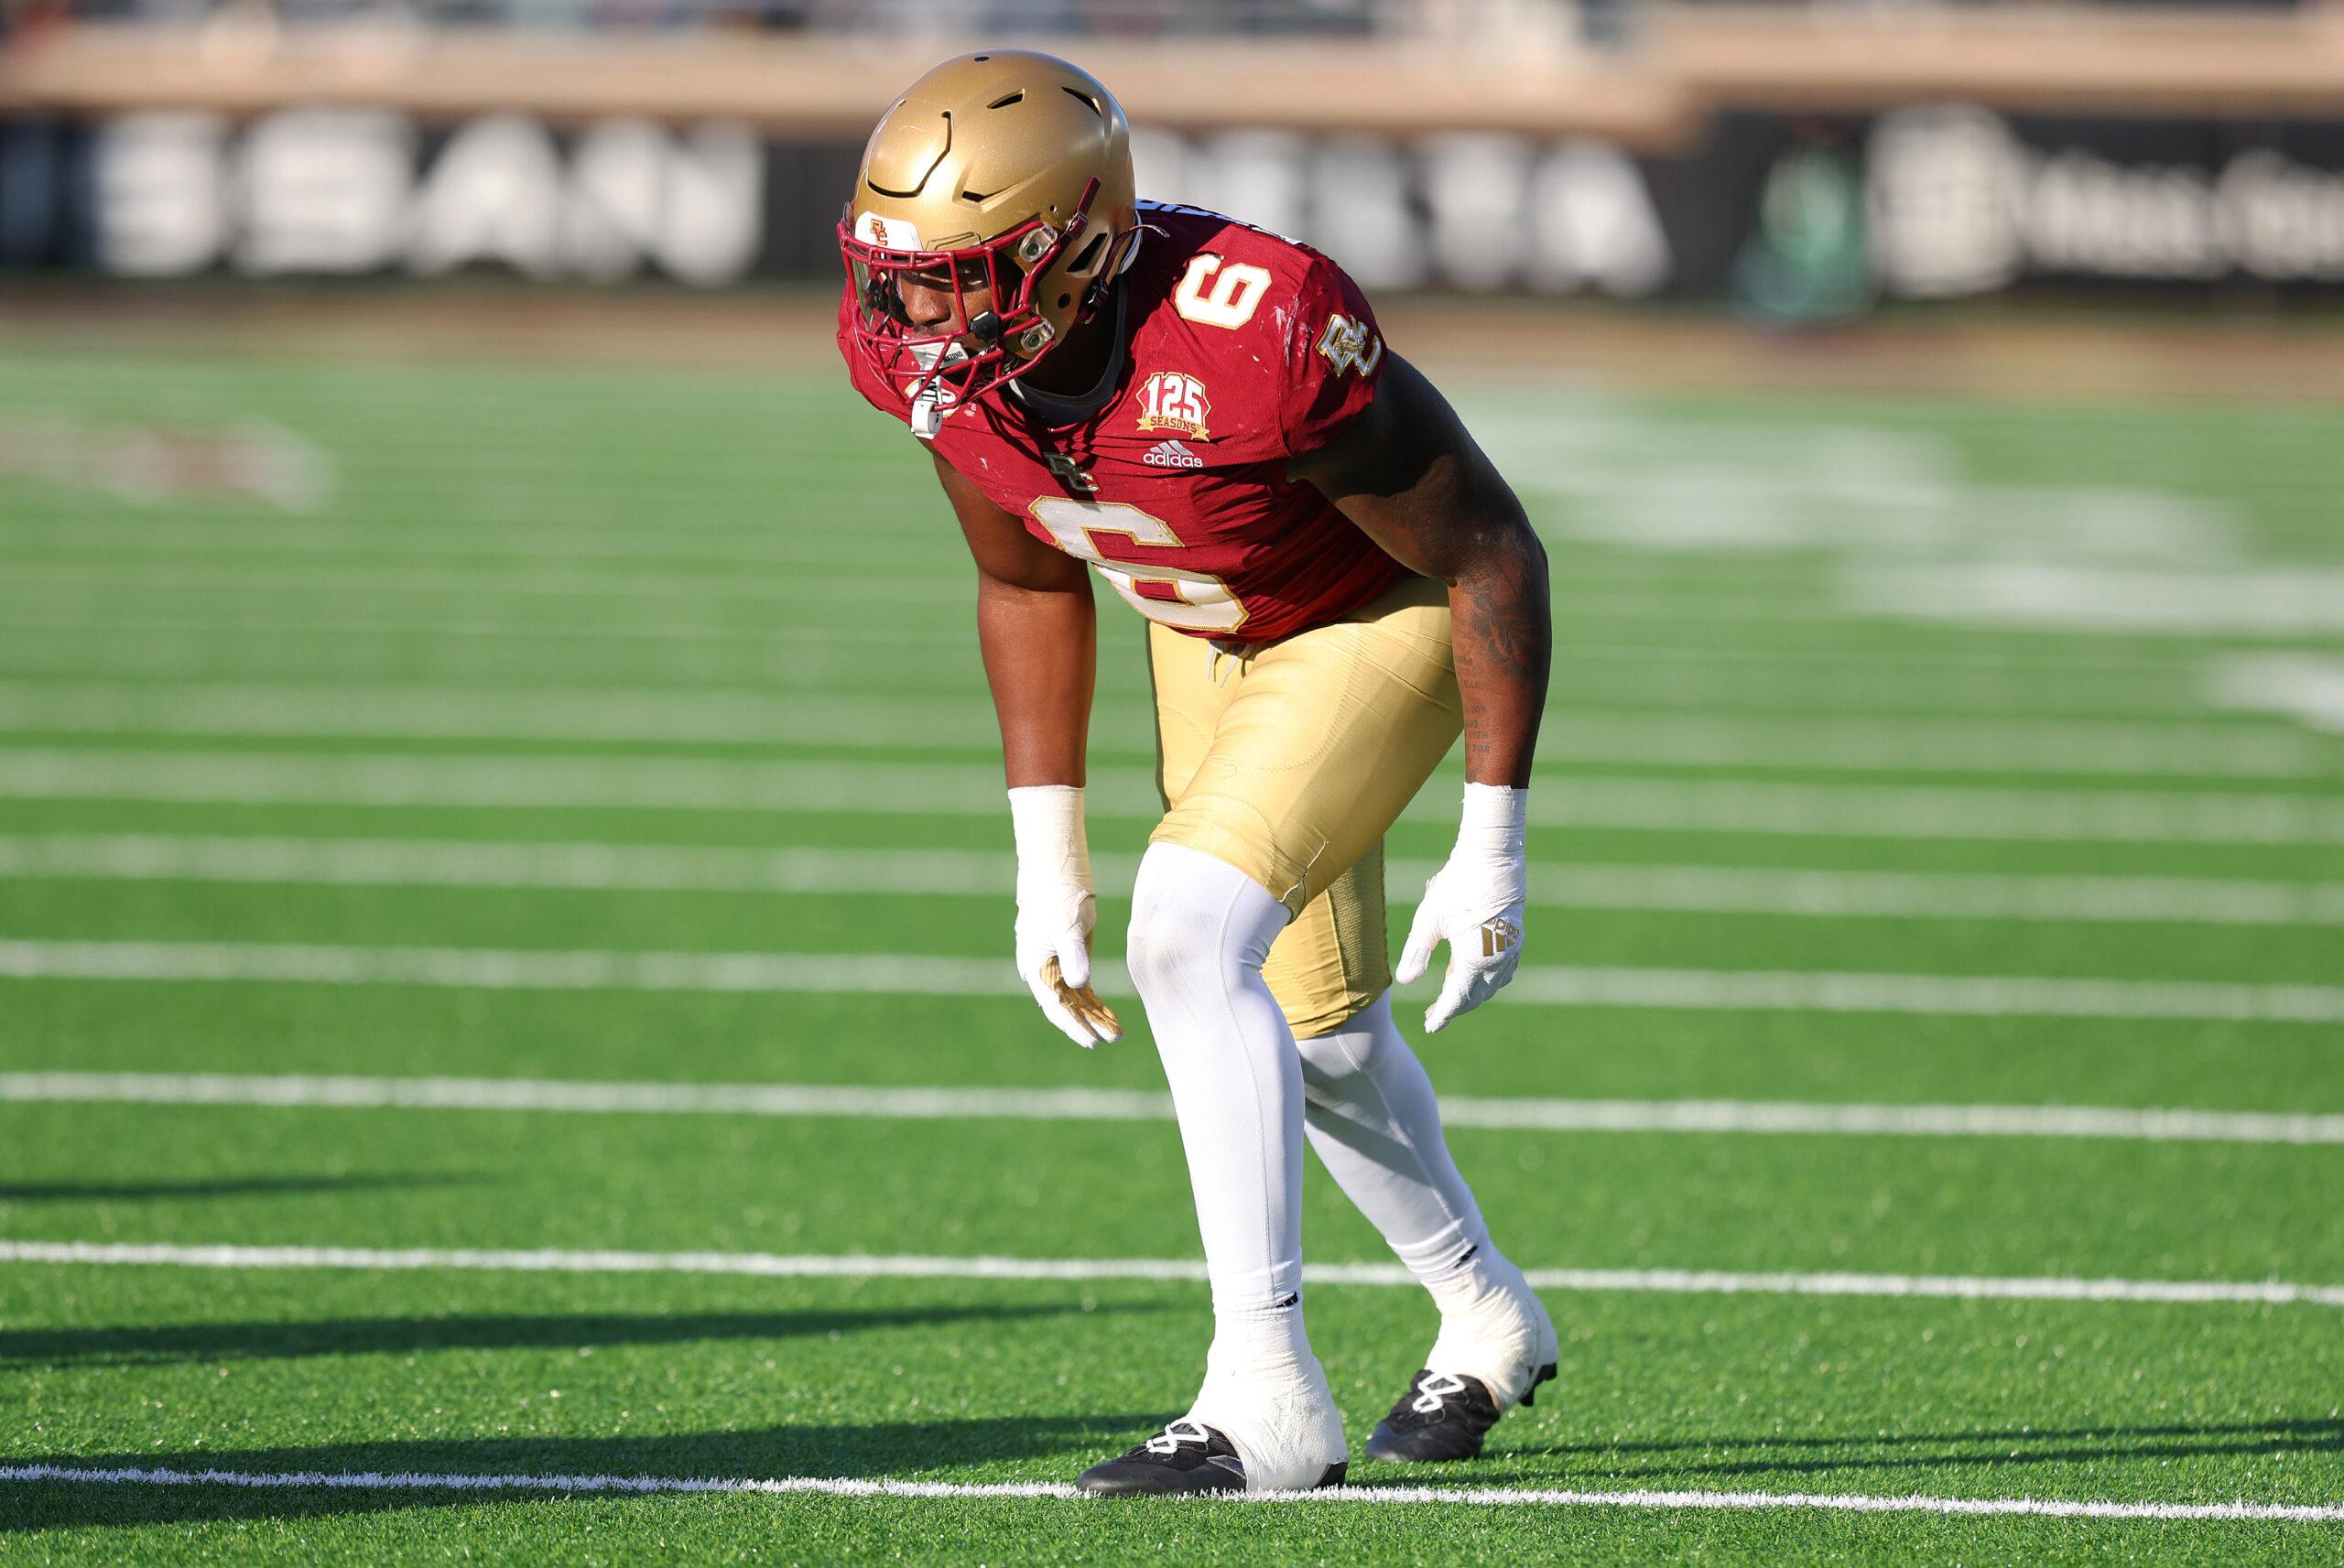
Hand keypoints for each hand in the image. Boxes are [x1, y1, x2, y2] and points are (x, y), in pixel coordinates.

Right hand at [1009, 785, 1121, 1047]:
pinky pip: (1080, 984)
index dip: (1073, 1026)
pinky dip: (1093, 999)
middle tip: (1112, 1040)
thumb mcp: (1067, 924)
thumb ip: (1074, 956)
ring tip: (1116, 1032)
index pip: (1055, 1005)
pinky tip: (1109, 1012)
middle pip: (1066, 1005)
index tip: (1091, 1042)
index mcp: (1035, 966)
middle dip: (1087, 1024)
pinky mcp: (1068, 952)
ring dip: (1093, 1014)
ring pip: (1074, 997)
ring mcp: (1054, 961)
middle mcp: (1043, 968)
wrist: (1055, 864)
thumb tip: (1080, 984)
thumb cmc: (1058, 892)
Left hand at [1394, 783, 1526, 1033]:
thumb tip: (1406, 982)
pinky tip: (1474, 974)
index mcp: (1474, 960)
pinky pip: (1503, 970)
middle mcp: (1496, 961)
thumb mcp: (1429, 919)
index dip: (1443, 1016)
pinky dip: (1487, 979)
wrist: (1493, 858)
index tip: (1430, 1027)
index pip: (1456, 999)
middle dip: (1455, 1007)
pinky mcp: (1516, 937)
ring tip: (1450, 995)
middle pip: (1475, 997)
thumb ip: (1417, 952)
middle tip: (1433, 1014)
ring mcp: (1511, 949)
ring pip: (1491, 985)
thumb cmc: (1457, 886)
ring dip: (1471, 994)